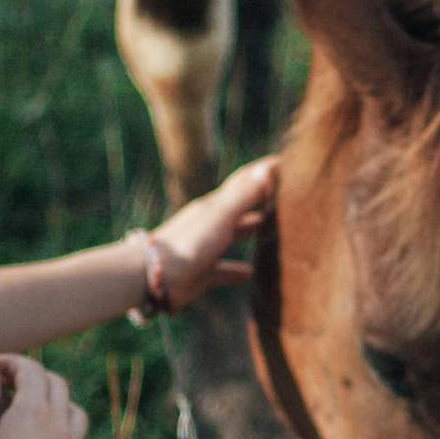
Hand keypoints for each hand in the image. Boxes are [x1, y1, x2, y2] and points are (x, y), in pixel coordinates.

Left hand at [143, 157, 277, 311]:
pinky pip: (224, 270)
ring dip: (252, 232)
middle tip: (287, 197)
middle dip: (262, 200)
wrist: (152, 275)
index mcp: (216, 206)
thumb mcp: (221, 216)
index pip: (245, 182)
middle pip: (241, 207)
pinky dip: (238, 271)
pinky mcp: (202, 273)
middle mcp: (211, 223)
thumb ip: (244, 195)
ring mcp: (206, 247)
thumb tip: (267, 169)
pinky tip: (252, 274)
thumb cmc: (188, 242)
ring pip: (234, 236)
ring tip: (274, 233)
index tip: (286, 163)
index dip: (265, 172)